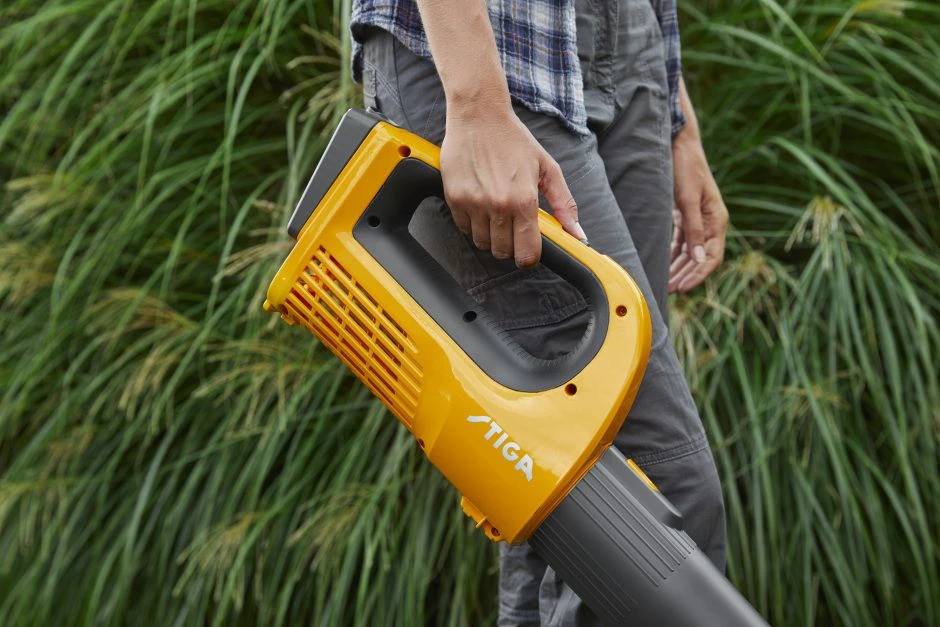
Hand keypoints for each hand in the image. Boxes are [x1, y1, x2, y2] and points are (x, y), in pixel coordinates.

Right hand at [440, 104, 585, 267]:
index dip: (529, 257)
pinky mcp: (454, 198)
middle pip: (503, 252)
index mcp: (524, 200)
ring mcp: (473, 203)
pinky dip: (472, 223)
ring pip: (482, 243)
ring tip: (495, 212)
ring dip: (490, 235)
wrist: (479, 115)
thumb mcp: (547, 168)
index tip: (528, 251)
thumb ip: (564, 204)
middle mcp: (498, 205)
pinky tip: (479, 204)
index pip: (526, 253)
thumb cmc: (514, 139)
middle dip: (510, 245)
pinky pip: (463, 228)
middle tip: (512, 227)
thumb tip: (577, 234)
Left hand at [668, 129, 728, 292]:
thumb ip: (693, 230)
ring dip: (678, 268)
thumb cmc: (686, 168)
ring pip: (690, 252)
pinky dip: (672, 254)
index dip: (698, 275)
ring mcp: (697, 219)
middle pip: (700, 258)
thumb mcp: (688, 200)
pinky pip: (681, 241)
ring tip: (664, 283)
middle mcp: (710, 222)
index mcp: (717, 220)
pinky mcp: (684, 215)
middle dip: (685, 275)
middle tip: (668, 291)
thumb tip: (700, 259)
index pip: (712, 257)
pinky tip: (662, 265)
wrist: (679, 144)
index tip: (682, 288)